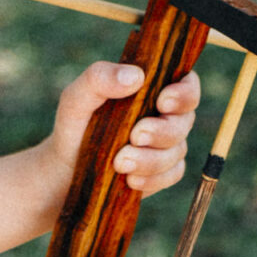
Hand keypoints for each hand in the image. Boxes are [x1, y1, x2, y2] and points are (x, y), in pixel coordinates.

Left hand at [43, 63, 200, 195]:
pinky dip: (153, 178)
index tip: (162, 101)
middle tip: (135, 136)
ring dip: (151, 159)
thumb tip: (136, 77)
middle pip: (185, 120)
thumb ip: (100, 78)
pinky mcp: (164, 171)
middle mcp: (166, 115)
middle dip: (162, 131)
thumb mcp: (78, 97)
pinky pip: (172, 174)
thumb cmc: (77, 125)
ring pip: (177, 150)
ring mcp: (168, 145)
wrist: (69, 167)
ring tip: (120, 162)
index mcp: (152, 88)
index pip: (187, 84)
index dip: (185, 92)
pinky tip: (131, 180)